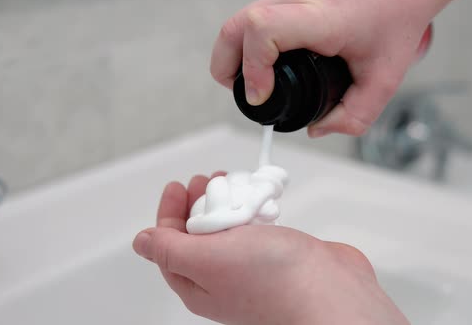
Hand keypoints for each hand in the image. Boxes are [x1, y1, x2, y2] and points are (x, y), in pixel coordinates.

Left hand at [133, 174, 408, 324]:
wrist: (330, 293)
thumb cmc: (274, 281)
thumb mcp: (206, 258)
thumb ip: (170, 248)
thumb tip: (141, 242)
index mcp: (198, 283)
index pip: (170, 244)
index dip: (170, 212)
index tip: (178, 184)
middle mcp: (222, 277)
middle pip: (198, 234)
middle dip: (198, 202)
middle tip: (205, 179)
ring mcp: (251, 266)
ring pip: (228, 229)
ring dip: (226, 202)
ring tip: (232, 183)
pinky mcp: (277, 255)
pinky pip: (256, 228)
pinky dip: (252, 209)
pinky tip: (258, 199)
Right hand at [210, 0, 457, 136]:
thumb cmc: (395, 21)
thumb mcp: (384, 79)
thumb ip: (355, 116)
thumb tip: (318, 128)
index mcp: (323, 19)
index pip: (264, 30)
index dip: (252, 67)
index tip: (261, 96)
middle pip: (237, 25)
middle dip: (227, 66)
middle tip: (244, 93)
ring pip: (239, 20)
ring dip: (234, 54)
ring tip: (252, 82)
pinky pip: (251, 17)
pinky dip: (245, 43)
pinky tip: (261, 62)